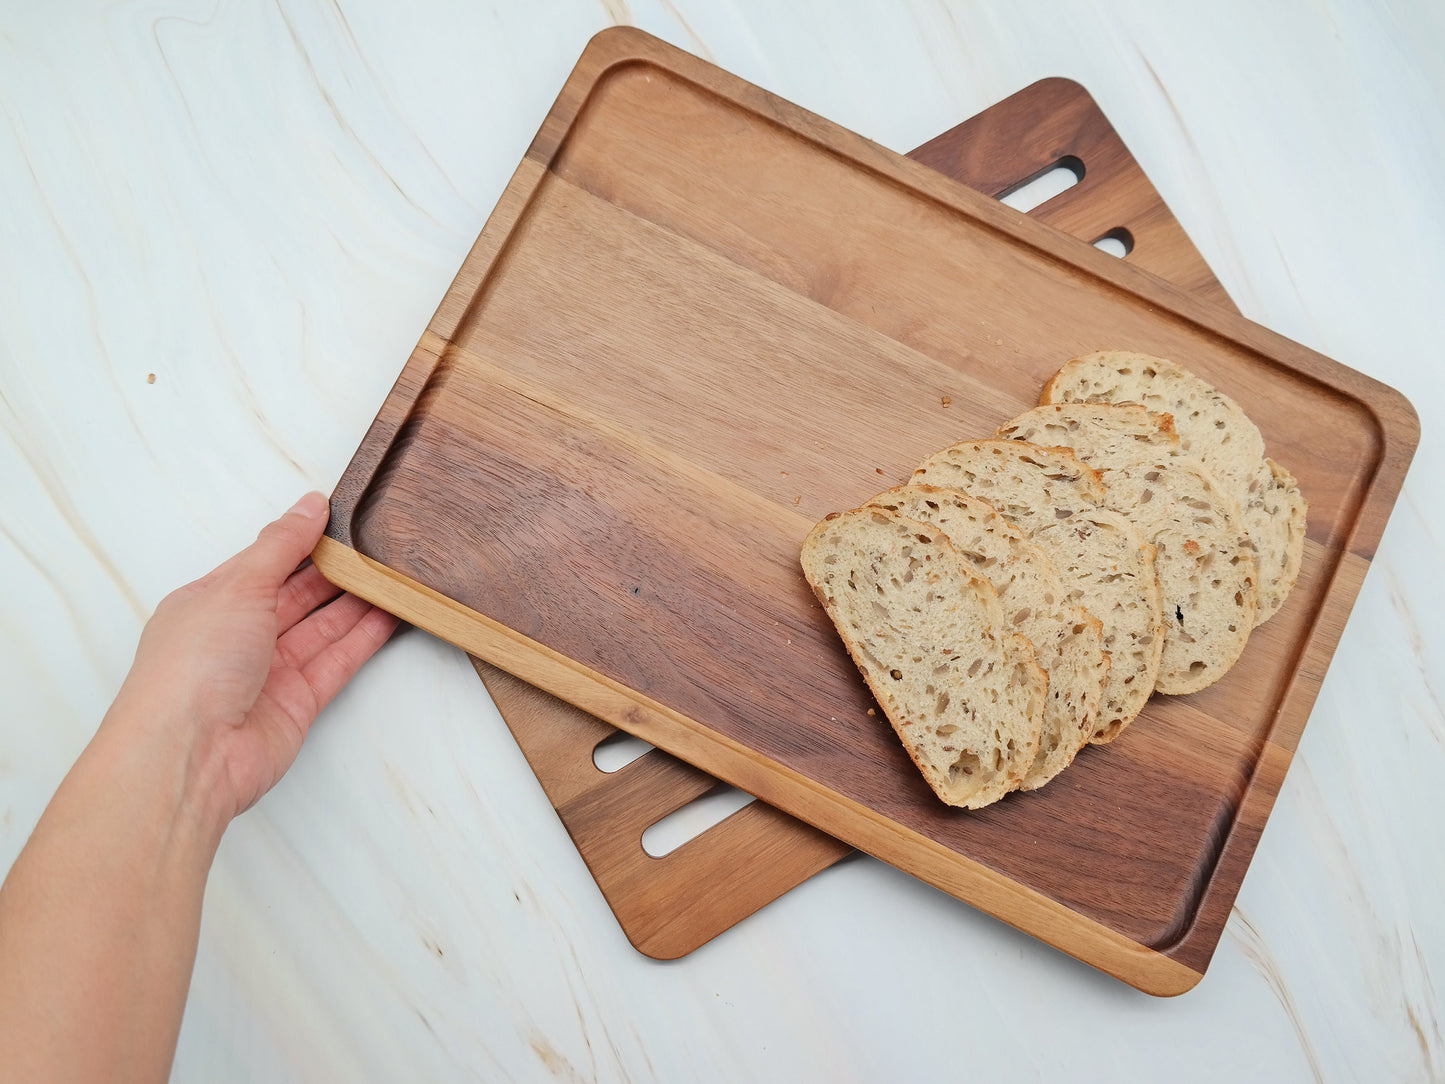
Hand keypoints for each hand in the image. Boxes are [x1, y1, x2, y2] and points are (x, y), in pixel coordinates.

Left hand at [110, 492, 397, 820]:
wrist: (191, 753)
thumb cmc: (191, 670)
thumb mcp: (238, 586)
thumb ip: (282, 545)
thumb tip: (309, 506)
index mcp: (212, 601)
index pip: (265, 561)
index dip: (302, 539)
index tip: (341, 517)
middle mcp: (240, 635)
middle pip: (299, 593)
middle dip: (336, 570)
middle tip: (378, 545)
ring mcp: (270, 670)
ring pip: (324, 626)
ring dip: (359, 601)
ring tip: (395, 573)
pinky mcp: (299, 701)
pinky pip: (339, 660)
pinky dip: (365, 638)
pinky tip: (391, 615)